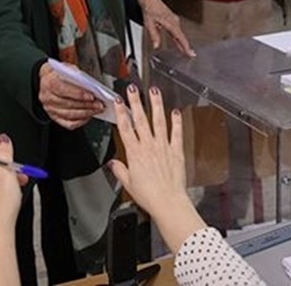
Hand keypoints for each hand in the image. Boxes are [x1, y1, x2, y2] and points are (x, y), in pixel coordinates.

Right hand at [38, 62, 103, 129]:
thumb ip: (76, 75)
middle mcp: (47, 97)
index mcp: (49, 82)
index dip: (77, 94)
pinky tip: (88, 116)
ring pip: (69, 115)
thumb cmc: (60, 73)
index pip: (62, 89)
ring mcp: (50, 109)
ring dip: (86, 113)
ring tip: (96, 109)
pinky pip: (69, 123)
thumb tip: (90, 85)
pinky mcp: (54, 117)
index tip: (91, 96)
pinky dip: (80, 121)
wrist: (49, 79)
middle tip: (99, 104)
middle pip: (67, 103)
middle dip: (86, 105)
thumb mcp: (68, 68)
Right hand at [109, 84, 205, 252]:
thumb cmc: (149, 195)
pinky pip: (176, 133)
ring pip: (159, 121)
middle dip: (136, 102)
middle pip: (140, 120)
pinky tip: (176, 112)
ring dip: (156, 105)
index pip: (125, 128)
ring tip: (154, 92)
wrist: (168, 202)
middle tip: (133, 89)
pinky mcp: (176, 151)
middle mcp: (149, 146)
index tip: (119, 102)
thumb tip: (113, 164)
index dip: (121, 113)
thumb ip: (120, 170)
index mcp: (135, 153)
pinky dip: (177, 122)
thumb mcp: (128, 183)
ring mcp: (163, 147)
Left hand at [138, 0, 193, 56]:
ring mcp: (174, 19)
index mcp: (170, 22)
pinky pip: (178, 30)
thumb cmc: (149, 8)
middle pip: (182, 36)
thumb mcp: (149, 23)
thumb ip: (154, 35)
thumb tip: (156, 45)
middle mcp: (174, 21)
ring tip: (186, 51)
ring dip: (183, 42)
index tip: (190, 52)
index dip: (185, 46)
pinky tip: (179, 42)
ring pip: (180, 33)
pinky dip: (179, 37)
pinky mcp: (172, 19)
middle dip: (186, 46)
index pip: (180, 37)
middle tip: (191, 55)